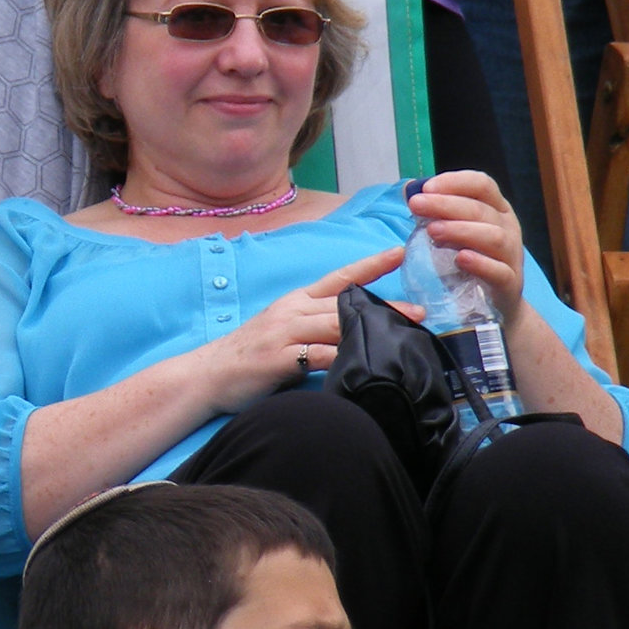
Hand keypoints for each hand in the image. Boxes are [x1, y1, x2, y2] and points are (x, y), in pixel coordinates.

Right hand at [201, 244, 406, 413]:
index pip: (338, 278)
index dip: (369, 265)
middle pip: (345, 303)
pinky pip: (319, 355)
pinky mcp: (279, 358)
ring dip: (372, 327)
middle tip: (419, 311)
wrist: (208, 374)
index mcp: (296, 301)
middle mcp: (292, 311)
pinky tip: (365, 361)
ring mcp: (285, 333)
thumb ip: (314, 326)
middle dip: (384, 305)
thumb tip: (352, 329)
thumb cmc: (249, 355)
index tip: (398, 253)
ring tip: (403, 333)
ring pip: (336, 325)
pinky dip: (344, 357)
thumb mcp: (283, 330)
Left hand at [407, 171, 524, 316]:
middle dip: (446, 204)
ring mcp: (512, 256)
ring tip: (432, 231)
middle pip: (481, 209)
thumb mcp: (455, 234)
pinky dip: (480, 263)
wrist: (494, 304)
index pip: (482, 185)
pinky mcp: (510, 283)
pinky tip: (460, 258)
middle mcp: (508, 228)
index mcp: (497, 210)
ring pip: (493, 236)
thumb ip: (437, 214)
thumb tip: (410, 192)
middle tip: (416, 205)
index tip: (426, 187)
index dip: (455, 182)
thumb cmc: (472, 262)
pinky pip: (499, 271)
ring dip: (461, 230)